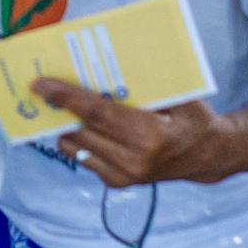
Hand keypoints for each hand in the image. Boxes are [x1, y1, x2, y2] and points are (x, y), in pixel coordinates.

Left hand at [37, 82, 227, 185]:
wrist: (206, 156)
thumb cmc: (193, 119)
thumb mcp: (178, 95)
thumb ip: (146, 84)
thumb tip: (104, 64)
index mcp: (148, 135)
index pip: (97, 114)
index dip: (66, 98)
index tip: (41, 85)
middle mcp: (133, 160)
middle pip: (81, 131)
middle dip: (60, 110)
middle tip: (45, 90)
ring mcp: (124, 175)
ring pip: (77, 148)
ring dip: (67, 127)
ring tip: (63, 108)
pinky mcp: (118, 183)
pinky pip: (84, 159)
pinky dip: (79, 141)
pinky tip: (82, 127)